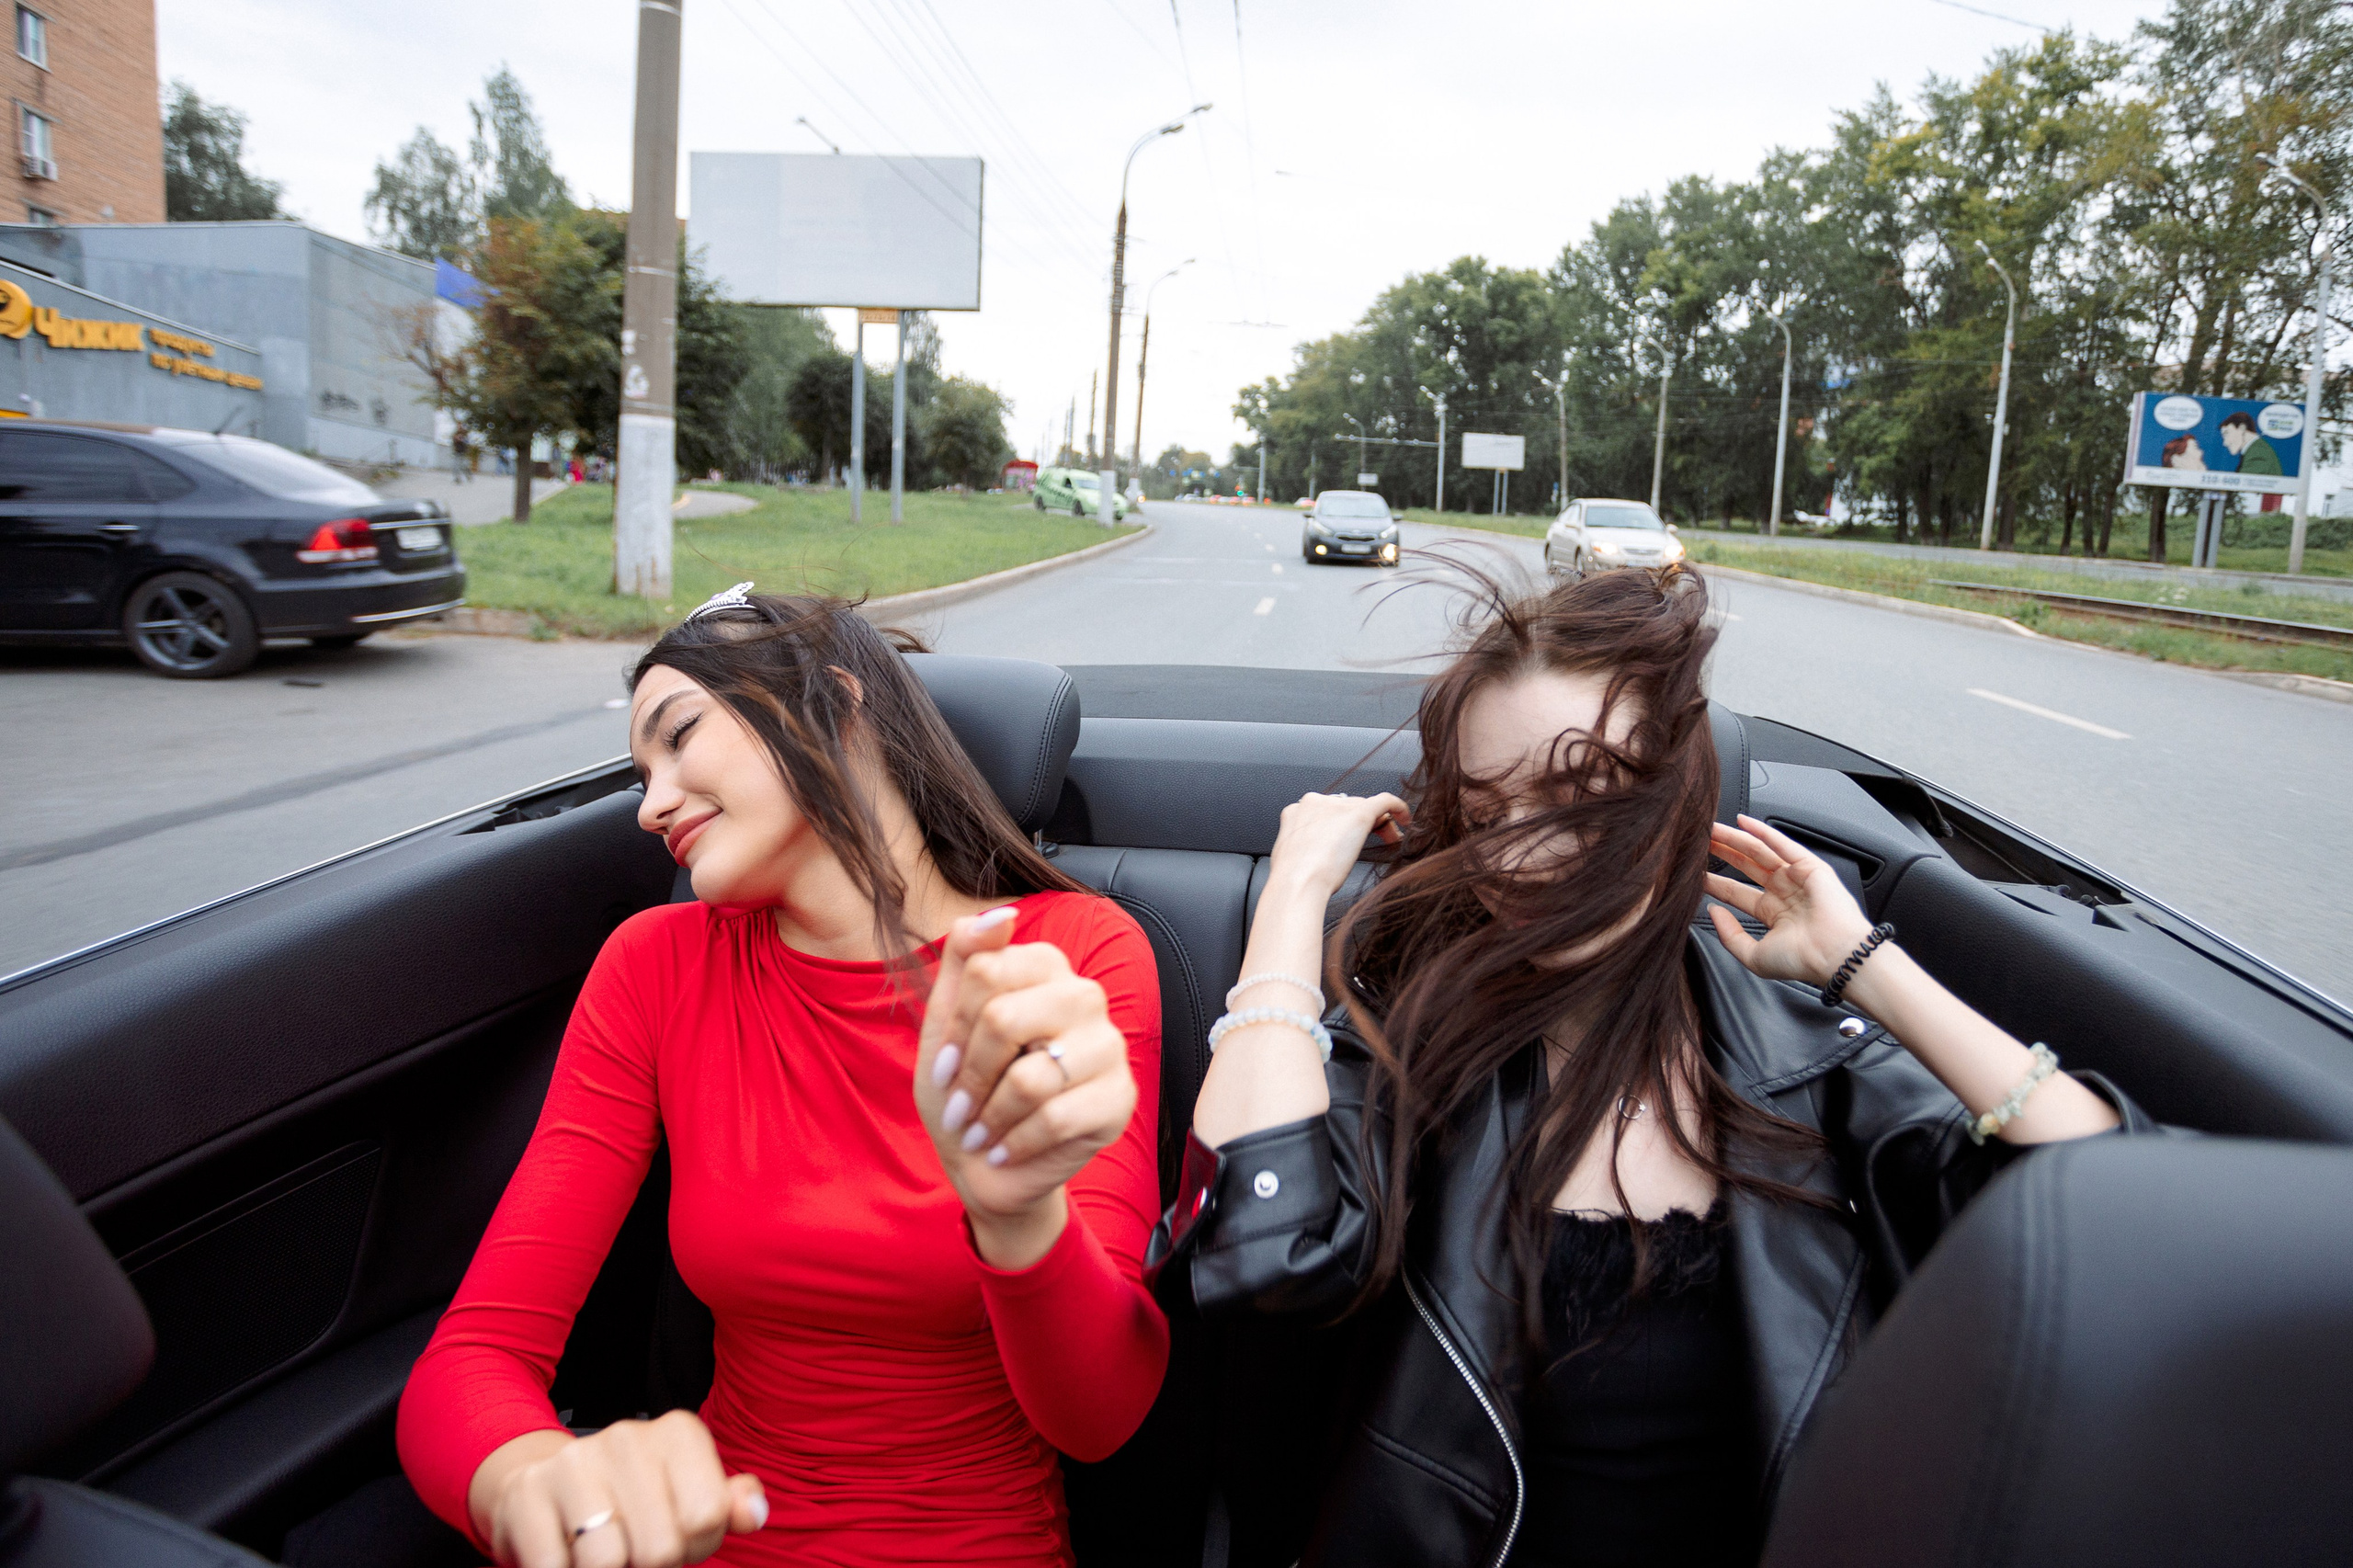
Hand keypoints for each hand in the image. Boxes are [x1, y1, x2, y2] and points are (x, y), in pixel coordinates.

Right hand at [472, 1412, 766, 1567]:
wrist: (543, 1487)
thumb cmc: (633, 1500)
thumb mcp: (689, 1496)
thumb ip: (728, 1506)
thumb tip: (754, 1513)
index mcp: (678, 1432)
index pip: (709, 1517)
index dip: (696, 1546)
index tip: (677, 1535)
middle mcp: (627, 1436)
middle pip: (661, 1548)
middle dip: (652, 1566)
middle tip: (636, 1549)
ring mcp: (573, 1463)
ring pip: (608, 1562)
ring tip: (603, 1552)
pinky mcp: (526, 1496)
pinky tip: (565, 1554)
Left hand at [915, 908, 1137, 1266]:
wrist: (985, 1166)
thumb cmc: (967, 1091)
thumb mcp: (945, 1024)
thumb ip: (965, 960)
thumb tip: (1000, 913)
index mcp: (1045, 968)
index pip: (985, 971)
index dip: (954, 1028)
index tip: (947, 1065)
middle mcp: (1084, 997)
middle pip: (1003, 1018)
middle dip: (969, 1074)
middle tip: (961, 1106)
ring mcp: (1109, 1047)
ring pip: (1028, 1076)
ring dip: (989, 1117)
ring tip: (982, 1133)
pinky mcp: (1120, 1099)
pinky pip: (1055, 1117)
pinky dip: (1015, 1143)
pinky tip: (1005, 1151)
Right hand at [1267, 791, 1409, 899]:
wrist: (1298, 884)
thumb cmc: (1295, 880)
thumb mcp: (1293, 857)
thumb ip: (1306, 846)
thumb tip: (1321, 852)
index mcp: (1297, 811)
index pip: (1328, 811)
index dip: (1344, 825)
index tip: (1352, 841)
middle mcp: (1315, 802)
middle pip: (1348, 806)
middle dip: (1364, 824)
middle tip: (1378, 843)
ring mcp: (1336, 805)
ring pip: (1365, 806)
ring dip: (1379, 822)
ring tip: (1389, 841)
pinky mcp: (1359, 812)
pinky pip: (1385, 800)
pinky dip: (1398, 807)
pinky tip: (1405, 819)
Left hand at [1703, 815, 1874, 988]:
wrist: (1834, 956)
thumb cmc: (1801, 961)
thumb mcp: (1754, 956)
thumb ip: (1729, 936)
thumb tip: (1712, 912)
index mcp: (1772, 914)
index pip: (1735, 892)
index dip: (1713, 881)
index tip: (1693, 871)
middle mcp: (1783, 893)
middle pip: (1745, 867)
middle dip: (1722, 853)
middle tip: (1699, 841)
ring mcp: (1796, 878)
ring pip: (1759, 851)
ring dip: (1735, 838)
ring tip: (1711, 828)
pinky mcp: (1810, 867)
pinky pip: (1782, 844)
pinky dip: (1763, 831)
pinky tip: (1742, 822)